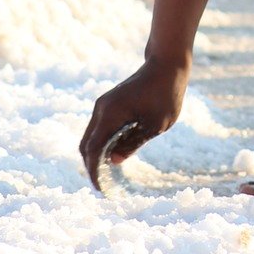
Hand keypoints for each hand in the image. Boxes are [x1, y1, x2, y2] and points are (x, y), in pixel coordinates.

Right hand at [79, 55, 187, 192]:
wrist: (167, 64)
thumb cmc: (166, 94)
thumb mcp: (155, 125)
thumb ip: (133, 143)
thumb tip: (114, 161)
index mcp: (110, 114)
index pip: (94, 150)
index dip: (94, 171)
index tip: (101, 189)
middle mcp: (101, 109)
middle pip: (86, 144)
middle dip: (92, 166)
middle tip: (103, 185)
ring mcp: (104, 105)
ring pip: (91, 136)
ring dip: (96, 155)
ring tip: (108, 174)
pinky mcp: (110, 104)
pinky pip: (99, 128)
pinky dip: (102, 144)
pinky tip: (114, 154)